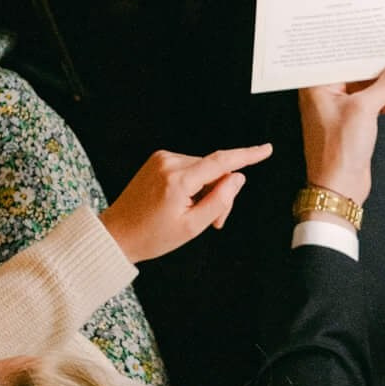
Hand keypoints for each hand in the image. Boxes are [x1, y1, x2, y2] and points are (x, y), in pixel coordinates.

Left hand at [100, 143, 270, 261]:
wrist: (118, 234)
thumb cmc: (152, 236)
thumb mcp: (192, 227)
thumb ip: (220, 201)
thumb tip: (237, 177)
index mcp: (178, 180)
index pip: (221, 161)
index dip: (247, 155)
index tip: (266, 149)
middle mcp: (170, 162)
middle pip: (214, 169)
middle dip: (220, 192)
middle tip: (215, 222)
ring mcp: (162, 158)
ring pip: (202, 168)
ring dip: (206, 189)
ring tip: (192, 215)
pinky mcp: (158, 159)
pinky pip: (188, 167)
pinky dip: (193, 183)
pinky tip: (183, 202)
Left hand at [299, 54, 384, 206]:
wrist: (338, 190)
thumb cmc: (337, 150)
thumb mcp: (365, 109)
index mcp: (320, 83)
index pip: (351, 57)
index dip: (377, 53)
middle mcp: (328, 92)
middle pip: (367, 75)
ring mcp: (342, 108)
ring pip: (375, 92)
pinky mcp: (354, 123)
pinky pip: (377, 107)